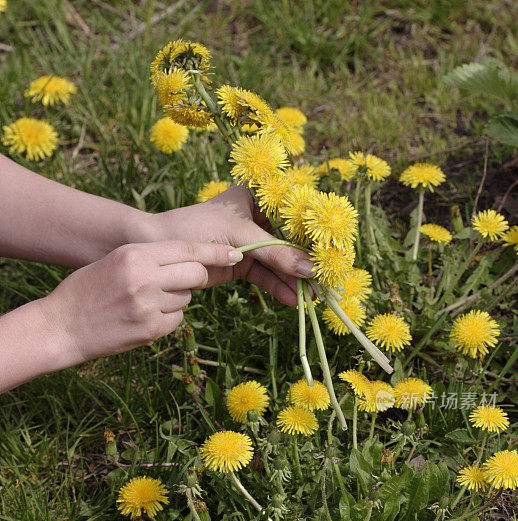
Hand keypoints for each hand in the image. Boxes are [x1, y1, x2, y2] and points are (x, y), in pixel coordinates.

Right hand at [37, 240, 242, 363]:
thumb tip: (190, 260)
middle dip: (196, 277)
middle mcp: (144, 278)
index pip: (188, 249)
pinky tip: (142, 319)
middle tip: (181, 282)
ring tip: (145, 303)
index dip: (215, 252)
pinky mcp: (150, 330)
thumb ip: (149, 258)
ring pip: (186, 298)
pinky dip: (167, 319)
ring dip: (176, 300)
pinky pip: (177, 319)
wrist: (61, 326)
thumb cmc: (87, 290)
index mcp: (135, 254)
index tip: (236, 253)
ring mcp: (148, 306)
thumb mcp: (114, 261)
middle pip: (196, 273)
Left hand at [151, 185, 314, 305]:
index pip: (295, 215)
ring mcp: (251, 241)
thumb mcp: (241, 238)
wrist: (159, 248)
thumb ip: (276, 254)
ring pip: (279, 262)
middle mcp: (258, 217)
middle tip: (325, 282)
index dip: (314, 235)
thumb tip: (310, 270)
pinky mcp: (242, 263)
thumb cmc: (197, 227)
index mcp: (259, 196)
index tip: (333, 254)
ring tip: (311, 298)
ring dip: (294, 280)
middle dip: (306, 263)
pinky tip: (292, 300)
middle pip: (290, 242)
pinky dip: (277, 288)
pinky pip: (265, 276)